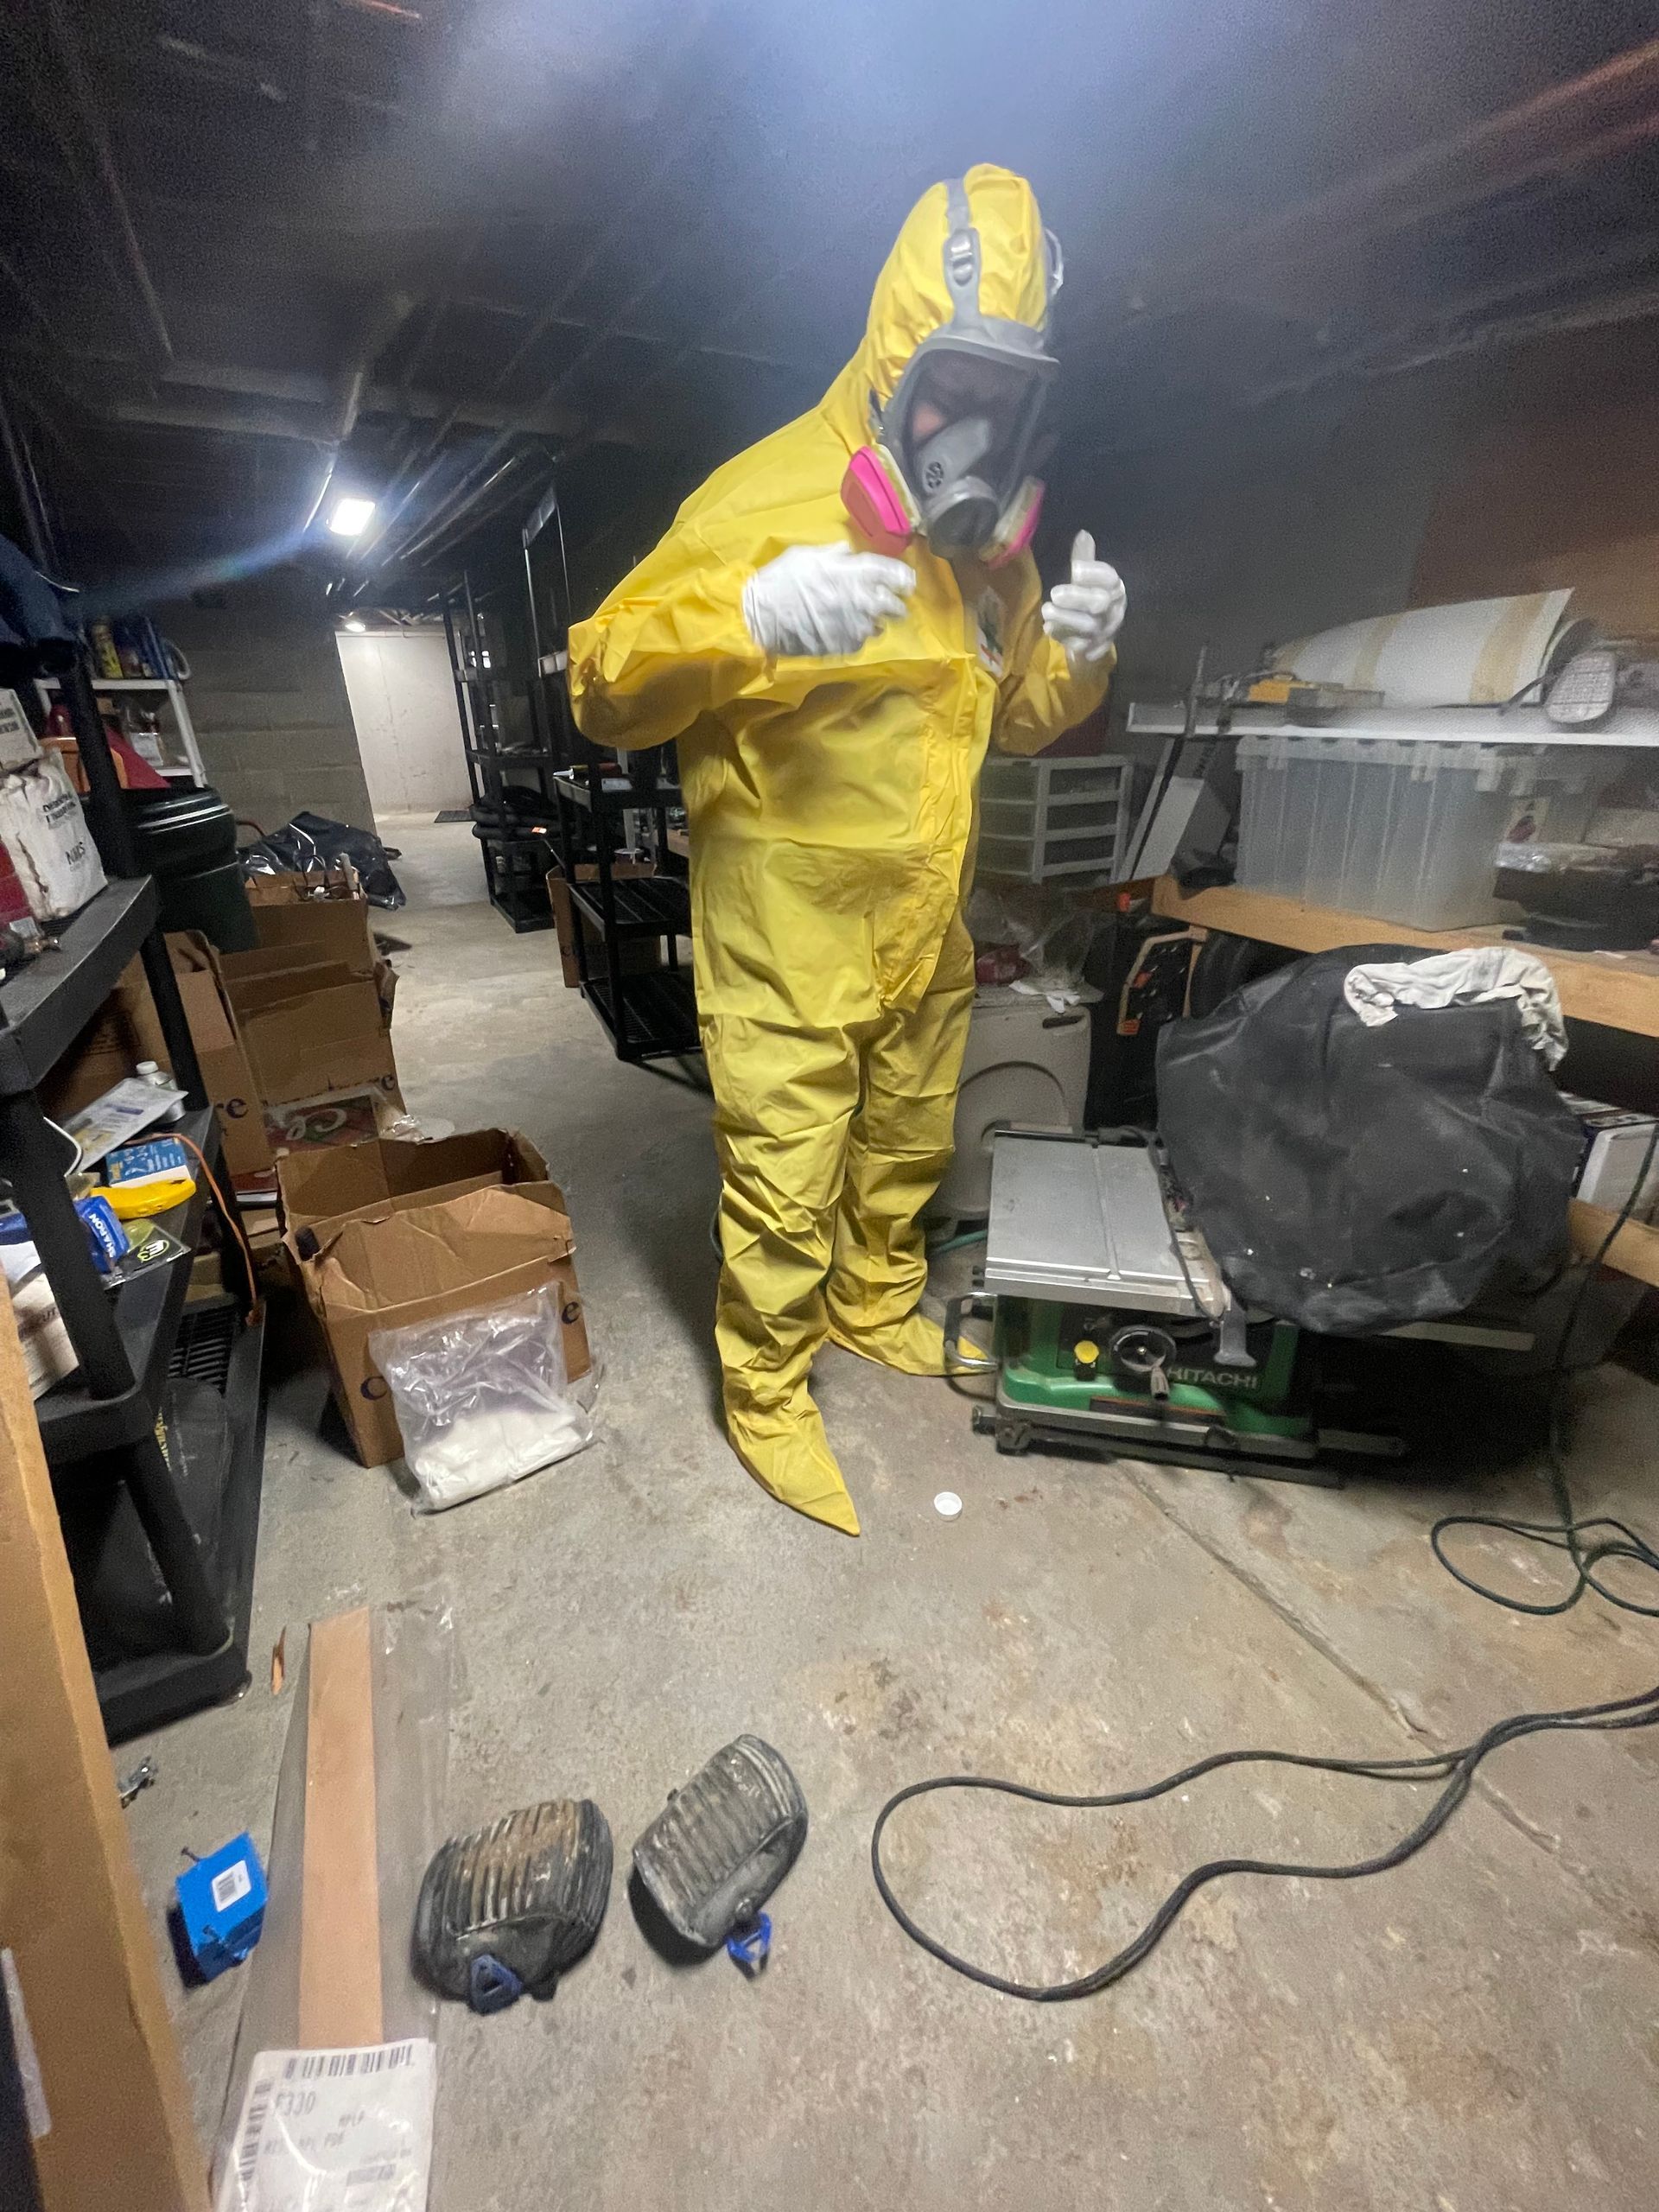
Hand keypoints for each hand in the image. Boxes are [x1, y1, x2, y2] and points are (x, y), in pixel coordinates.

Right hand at [742, 542, 914, 658]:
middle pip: (895, 605)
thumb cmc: (781, 579)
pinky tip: (845, 631)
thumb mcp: (807, 554)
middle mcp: (861, 599)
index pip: (892, 573)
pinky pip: (861, 642)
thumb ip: (834, 553)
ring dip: (875, 622)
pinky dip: (857, 636)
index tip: (907, 581)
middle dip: (897, 605)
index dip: (903, 577)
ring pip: (879, 626)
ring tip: (865, 619)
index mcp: (853, 572)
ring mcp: (854, 626)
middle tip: (894, 605)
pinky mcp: (844, 645)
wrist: (762, 616)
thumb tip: (848, 552)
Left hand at [1041, 532, 1125, 668]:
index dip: (1094, 573)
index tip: (1075, 569)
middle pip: (1099, 603)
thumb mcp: (1087, 578)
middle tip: (1055, 593)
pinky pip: (1080, 645)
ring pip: (1088, 626)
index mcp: (1114, 586)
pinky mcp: (1094, 648)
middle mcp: (1113, 609)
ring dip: (1066, 619)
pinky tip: (1049, 628)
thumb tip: (1083, 534)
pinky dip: (1063, 636)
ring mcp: (1104, 631)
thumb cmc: (1089, 598)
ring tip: (1046, 611)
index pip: (1109, 578)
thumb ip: (1084, 558)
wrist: (1097, 637)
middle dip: (1077, 598)